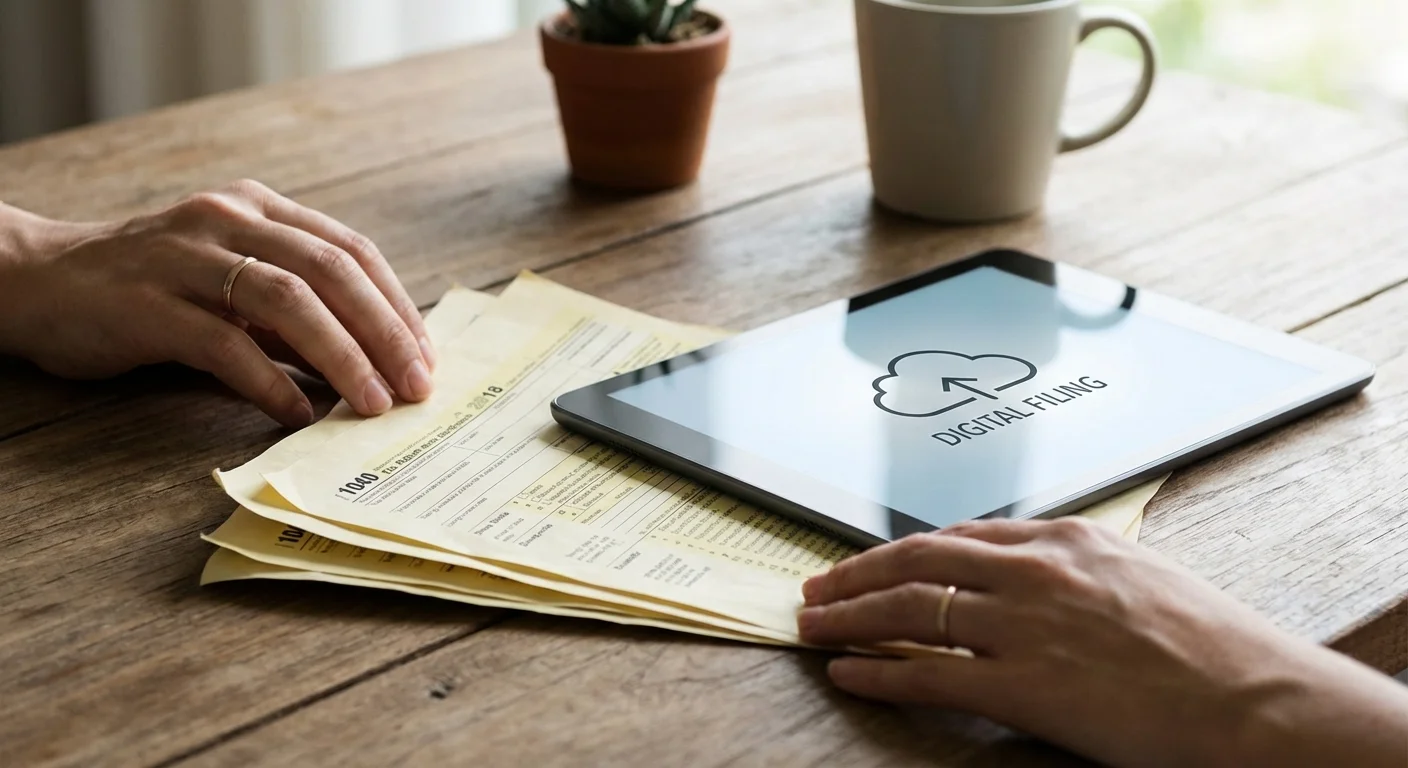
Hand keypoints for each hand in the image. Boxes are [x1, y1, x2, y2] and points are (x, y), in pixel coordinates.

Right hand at [0, 180, 434, 425]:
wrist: (40, 282)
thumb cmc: (153, 289)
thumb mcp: (232, 284)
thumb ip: (295, 313)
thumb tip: (373, 364)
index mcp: (258, 208)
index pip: (350, 251)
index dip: (396, 305)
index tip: (427, 356)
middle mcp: (226, 219)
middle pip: (330, 270)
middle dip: (385, 332)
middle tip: (417, 386)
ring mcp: (184, 258)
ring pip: (287, 300)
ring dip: (341, 357)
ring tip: (372, 404)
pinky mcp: (146, 305)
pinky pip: (224, 344)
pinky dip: (270, 382)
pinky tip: (299, 412)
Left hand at [797, 517, 1407, 767]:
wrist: (1255, 698)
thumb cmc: (1211, 645)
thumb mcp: (1136, 576)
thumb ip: (1071, 567)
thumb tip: (1023, 572)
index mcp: (1064, 540)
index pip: (957, 535)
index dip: (900, 550)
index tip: (871, 561)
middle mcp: (1034, 571)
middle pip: (916, 560)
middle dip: (855, 572)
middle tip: (816, 586)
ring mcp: (1024, 625)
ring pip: (908, 610)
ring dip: (848, 616)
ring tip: (811, 625)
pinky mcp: (1024, 684)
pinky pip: (927, 671)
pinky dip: (876, 670)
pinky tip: (847, 671)